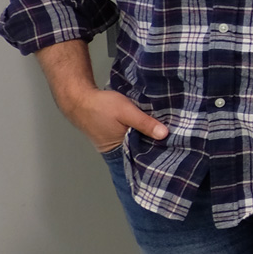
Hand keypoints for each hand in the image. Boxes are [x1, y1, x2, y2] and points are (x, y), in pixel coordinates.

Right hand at [37, 39, 166, 151]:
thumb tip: (165, 135)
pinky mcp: (110, 134)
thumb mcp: (127, 112)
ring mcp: (111, 143)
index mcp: (118, 149)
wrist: (78, 98)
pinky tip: (148, 126)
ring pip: (133, 142)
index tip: (174, 147)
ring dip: (145, 136)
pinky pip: (127, 136)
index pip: (142, 156)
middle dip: (153, 143)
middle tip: (174, 139)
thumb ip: (145, 123)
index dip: (157, 151)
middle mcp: (114, 150)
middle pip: (138, 149)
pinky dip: (136, 132)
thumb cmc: (101, 106)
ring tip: (166, 132)